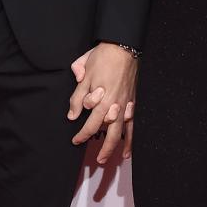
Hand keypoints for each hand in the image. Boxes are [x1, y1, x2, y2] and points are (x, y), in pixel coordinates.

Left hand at [68, 44, 137, 163]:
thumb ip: (77, 96)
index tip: (76, 139)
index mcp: (101, 98)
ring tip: (108, 159)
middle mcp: (114, 104)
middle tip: (95, 158)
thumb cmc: (102, 58)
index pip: (90, 123)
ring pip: (120, 131)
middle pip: (106, 132)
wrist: (122, 47)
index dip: (81, 133)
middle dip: (99, 146)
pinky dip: (131, 139)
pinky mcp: (132, 102)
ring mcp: (125, 104)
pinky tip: (128, 151)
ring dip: (114, 147)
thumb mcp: (83, 74)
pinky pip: (133, 124)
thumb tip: (73, 114)